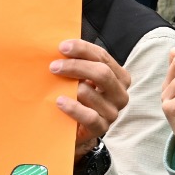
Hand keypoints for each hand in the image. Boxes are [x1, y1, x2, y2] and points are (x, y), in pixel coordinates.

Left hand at [50, 39, 131, 157]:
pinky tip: (59, 101)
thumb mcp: (83, 78)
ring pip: (91, 93)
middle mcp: (120, 94)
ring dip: (71, 87)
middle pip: (102, 73)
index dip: (83, 49)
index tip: (62, 46)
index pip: (103, 57)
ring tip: (55, 86)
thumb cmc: (80, 98)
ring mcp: (112, 112)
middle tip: (54, 66)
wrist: (77, 128)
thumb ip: (80, 63)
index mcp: (119, 77)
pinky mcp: (102, 128)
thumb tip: (62, 46)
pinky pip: (88, 116)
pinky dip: (72, 107)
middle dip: (76, 66)